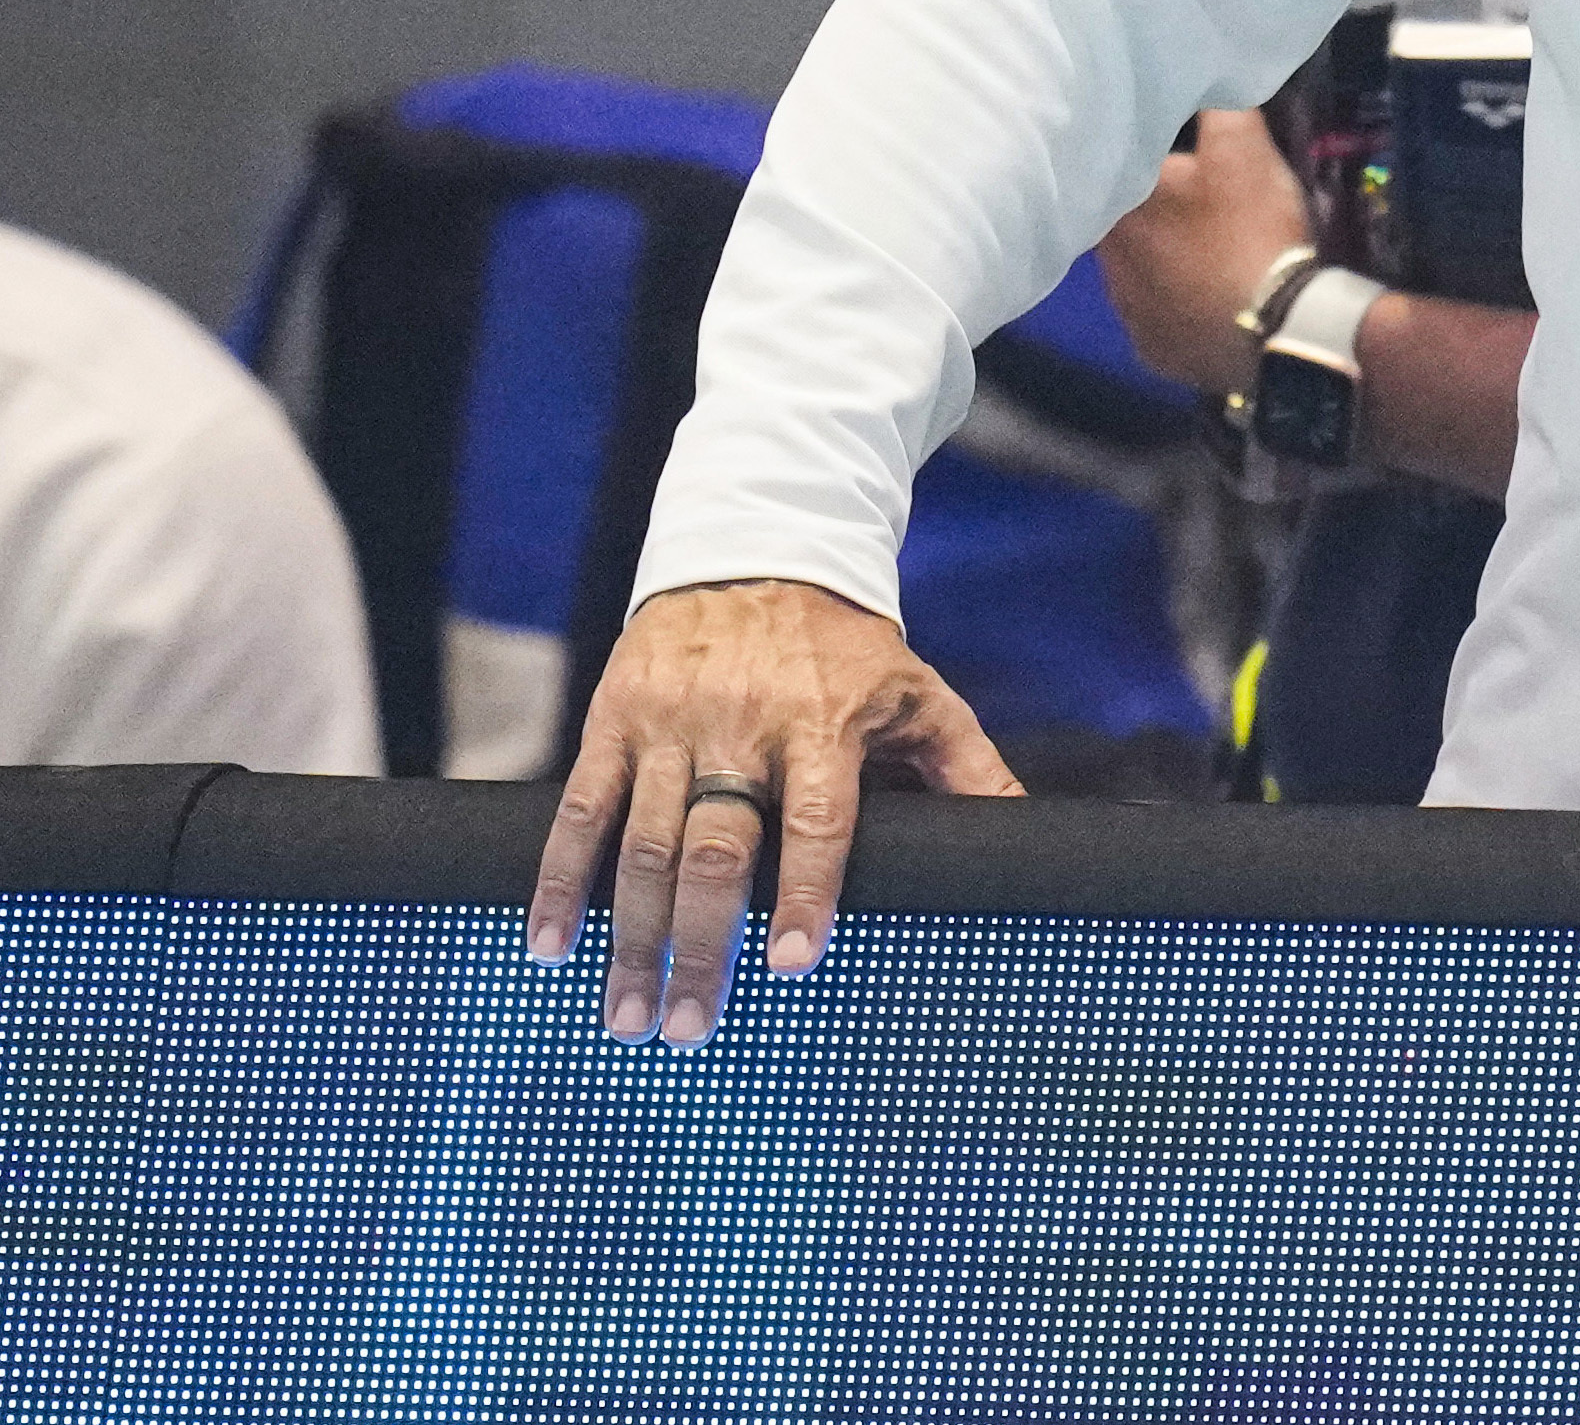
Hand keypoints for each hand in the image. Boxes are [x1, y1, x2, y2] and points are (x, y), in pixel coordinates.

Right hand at [529, 578, 1022, 1037]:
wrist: (753, 549)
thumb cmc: (845, 647)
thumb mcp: (918, 694)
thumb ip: (968, 771)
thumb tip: (1028, 839)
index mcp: (822, 724)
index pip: (817, 817)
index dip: (807, 891)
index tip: (791, 965)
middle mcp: (741, 725)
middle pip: (718, 847)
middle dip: (702, 943)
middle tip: (688, 1029)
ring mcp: (670, 724)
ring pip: (642, 842)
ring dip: (631, 937)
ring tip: (627, 1018)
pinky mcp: (614, 718)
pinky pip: (581, 808)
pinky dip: (562, 879)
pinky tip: (551, 946)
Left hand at [1098, 109, 1308, 395]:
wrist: (1279, 329)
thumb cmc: (1252, 229)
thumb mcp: (1243, 146)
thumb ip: (1217, 104)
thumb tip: (1197, 71)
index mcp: (1120, 206)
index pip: (1109, 169)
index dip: (1140, 158)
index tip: (1169, 155)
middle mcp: (1107, 263)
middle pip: (1123, 222)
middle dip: (1151, 208)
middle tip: (1195, 199)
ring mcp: (1128, 314)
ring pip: (1136, 272)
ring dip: (1162, 258)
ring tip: (1207, 250)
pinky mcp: (1153, 352)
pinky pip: (1158, 318)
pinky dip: (1178, 305)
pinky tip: (1210, 296)